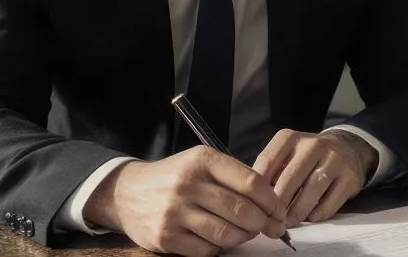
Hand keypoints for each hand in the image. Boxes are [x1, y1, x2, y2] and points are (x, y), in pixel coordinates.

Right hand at [82, 146, 286, 256]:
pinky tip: (217, 240)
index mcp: (203, 160)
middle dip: (263, 223)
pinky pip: (206, 250)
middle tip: (270, 227)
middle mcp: (188, 184)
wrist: (127, 192)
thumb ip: (233, 176)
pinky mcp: (165, 236)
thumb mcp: (201, 163)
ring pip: (227, 234)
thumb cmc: (175, 177)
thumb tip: (271, 201)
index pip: (251, 182)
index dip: (272, 200)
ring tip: (245, 233)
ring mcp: (175, 212)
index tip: (279, 211)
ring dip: (243, 238)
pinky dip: (218, 249)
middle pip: (243, 211)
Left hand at [253, 129, 375, 226]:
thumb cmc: (309, 157)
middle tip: (272, 218)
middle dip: (278, 203)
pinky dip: (318, 213)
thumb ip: (271, 170)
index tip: (255, 204)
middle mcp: (314, 144)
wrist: (348, 148)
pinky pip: (331, 201)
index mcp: (291, 138)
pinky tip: (311, 217)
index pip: (267, 161)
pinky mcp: (350, 177)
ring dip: (297, 211)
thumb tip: (254, 198)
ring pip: (312, 190)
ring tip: (290, 221)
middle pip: (290, 178)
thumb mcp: (288, 154)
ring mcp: (335, 159)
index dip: (259, 187)